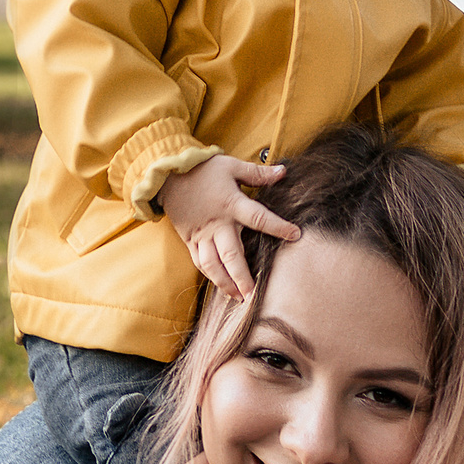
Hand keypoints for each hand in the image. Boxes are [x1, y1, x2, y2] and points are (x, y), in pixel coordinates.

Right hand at [157, 153, 300, 299]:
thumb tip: (283, 171)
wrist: (167, 174)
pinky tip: (222, 286)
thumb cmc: (202, 168)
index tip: (295, 235)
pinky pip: (200, 262)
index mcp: (231, 204)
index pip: (259, 218)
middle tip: (254, 295)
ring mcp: (202, 234)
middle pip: (231, 255)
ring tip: (239, 298)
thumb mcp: (231, 166)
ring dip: (225, 283)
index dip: (278, 227)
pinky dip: (211, 276)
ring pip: (213, 264)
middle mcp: (217, 224)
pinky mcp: (190, 239)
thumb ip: (257, 173)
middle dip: (243, 276)